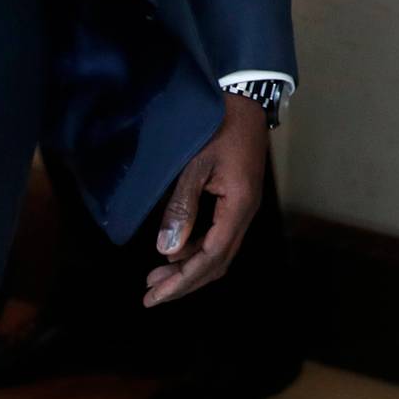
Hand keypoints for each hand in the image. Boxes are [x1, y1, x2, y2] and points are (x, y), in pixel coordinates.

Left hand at [143, 94, 268, 307]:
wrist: (247, 102)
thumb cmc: (220, 127)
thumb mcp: (196, 165)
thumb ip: (182, 207)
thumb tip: (166, 250)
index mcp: (239, 206)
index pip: (210, 257)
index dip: (182, 281)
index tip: (154, 296)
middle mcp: (246, 214)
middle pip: (218, 263)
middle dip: (184, 282)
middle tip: (151, 295)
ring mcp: (244, 208)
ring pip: (219, 253)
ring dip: (189, 268)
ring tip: (156, 277)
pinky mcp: (238, 201)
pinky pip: (218, 237)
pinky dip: (195, 250)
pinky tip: (174, 250)